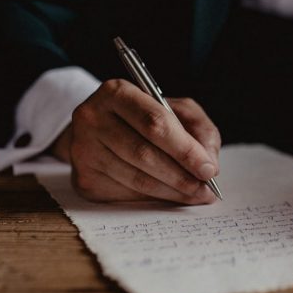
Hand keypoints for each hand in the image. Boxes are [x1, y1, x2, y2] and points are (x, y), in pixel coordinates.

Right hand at [50, 79, 220, 203]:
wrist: (99, 131)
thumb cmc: (144, 118)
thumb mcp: (175, 110)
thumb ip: (199, 129)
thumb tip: (209, 164)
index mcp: (116, 92)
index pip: (155, 123)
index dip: (185, 149)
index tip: (209, 169)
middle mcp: (92, 119)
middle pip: (143, 154)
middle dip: (181, 175)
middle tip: (206, 189)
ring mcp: (83, 151)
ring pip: (136, 179)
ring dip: (171, 192)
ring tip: (195, 195)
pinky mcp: (84, 179)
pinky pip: (126, 194)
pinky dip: (154, 199)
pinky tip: (170, 196)